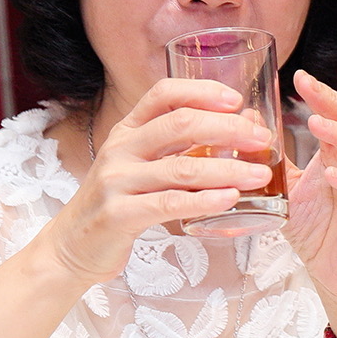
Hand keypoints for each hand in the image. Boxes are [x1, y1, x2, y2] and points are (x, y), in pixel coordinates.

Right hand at [43, 79, 277, 281]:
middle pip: (180, 124)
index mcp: (128, 130)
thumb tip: (239, 127)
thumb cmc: (122, 202)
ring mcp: (117, 181)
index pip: (164, 93)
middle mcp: (121, 149)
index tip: (237, 100)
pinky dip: (206, 201)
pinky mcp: (120, 215)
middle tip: (261, 139)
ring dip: (228, 170)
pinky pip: (170, 204)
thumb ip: (180, 148)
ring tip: (260, 174)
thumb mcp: (143, 165)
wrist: (74, 246)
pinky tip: (231, 199)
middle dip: (228, 128)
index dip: (202, 91)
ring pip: (181, 168)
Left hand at [283, 70, 336, 315]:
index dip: (321, 96)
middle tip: (308, 86)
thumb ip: (272, 158)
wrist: (336, 275)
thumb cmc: (315, 230)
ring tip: (318, 124)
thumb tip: (247, 120)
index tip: (298, 76)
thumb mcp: (286, 189)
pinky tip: (334, 175)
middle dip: (332, 103)